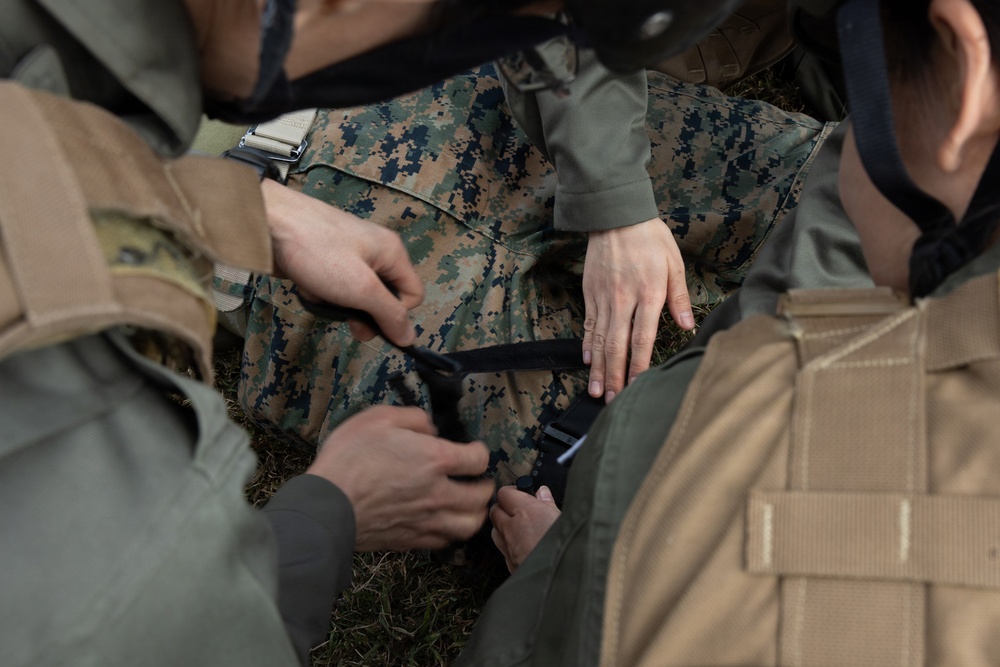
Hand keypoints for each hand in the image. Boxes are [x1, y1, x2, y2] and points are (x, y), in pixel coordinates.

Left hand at [261, 180, 423, 346]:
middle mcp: (376, 253)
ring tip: (321, 295)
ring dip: (339, 304)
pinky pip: (334, 289)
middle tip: (346, 319)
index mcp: (392, 253)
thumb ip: (389, 314)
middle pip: (383, 298)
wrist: (268, 224)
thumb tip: (409, 338)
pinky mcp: (327, 260)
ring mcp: (350, 256)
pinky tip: (308, 286)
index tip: (373, 323)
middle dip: (363, 313)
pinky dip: (322, 294)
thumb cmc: (316, 249)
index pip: (412, 296)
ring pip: (356, 296)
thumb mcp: (361, 288)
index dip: (396, 315)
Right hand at [306, 406, 494, 551]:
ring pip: (468, 526)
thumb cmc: (349, 458)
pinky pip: (444, 542)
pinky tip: (442, 522)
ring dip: (473, 514)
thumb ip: (413, 419)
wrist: (326, 506)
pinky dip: (450, 533)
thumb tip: (430, 430)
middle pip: (481, 497)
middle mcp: (438, 493)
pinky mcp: (410, 540)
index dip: (480, 452)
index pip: (478, 460)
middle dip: (484, 486)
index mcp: (435, 459)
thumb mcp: (378, 418)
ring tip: (467, 505)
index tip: (473, 450)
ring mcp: (426, 521)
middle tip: (478, 480)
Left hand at [489, 485, 560, 572]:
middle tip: (519, 509)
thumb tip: (543, 493)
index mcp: (527, 511)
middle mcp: (513, 528)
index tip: (521, 493)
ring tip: (520, 528)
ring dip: (503, 526)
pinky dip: (508, 544)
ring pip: (495, 530)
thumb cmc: (567, 549)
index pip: (505, 493)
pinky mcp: (510, 564)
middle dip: (504, 507)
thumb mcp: (564, 519)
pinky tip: (522, 546)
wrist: (563, 580)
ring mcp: (509, 548)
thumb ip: (549, 504)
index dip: (512, 492)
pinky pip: (502, 549)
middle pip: (495, 510)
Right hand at [582, 218, 692, 401]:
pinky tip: (589, 361)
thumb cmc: (650, 238)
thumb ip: (679, 296)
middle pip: (617, 345)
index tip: (638, 386)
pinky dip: (588, 344)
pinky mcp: (591, 292)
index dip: (640, 365)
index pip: (642, 338)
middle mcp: (623, 299)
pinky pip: (589, 323)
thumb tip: (687, 326)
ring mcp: (604, 297)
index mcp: (648, 293)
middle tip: (613, 399)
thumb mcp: (673, 262)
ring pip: (599, 339)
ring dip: (599, 367)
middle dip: (615, 375)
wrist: (615, 215)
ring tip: (597, 390)